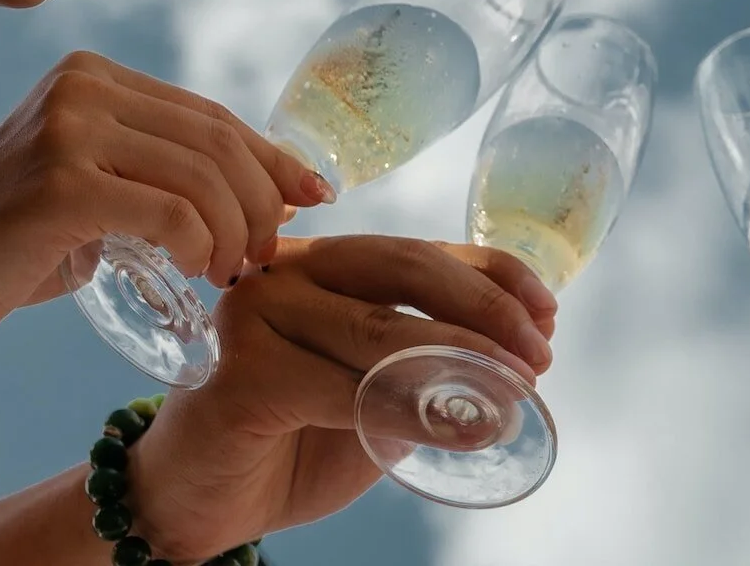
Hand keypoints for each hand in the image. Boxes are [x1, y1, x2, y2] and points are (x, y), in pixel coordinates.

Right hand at [0, 53, 331, 345]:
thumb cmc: (14, 243)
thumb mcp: (97, 188)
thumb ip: (163, 174)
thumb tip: (273, 190)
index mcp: (93, 76)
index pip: (209, 113)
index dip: (271, 156)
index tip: (313, 194)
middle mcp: (82, 86)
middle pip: (215, 140)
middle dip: (262, 200)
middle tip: (269, 253)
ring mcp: (68, 129)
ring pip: (201, 176)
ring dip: (236, 231)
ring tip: (233, 271)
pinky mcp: (60, 183)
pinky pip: (169, 212)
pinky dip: (201, 245)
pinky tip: (200, 271)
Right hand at [128, 237, 557, 557]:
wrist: (201, 500)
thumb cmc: (292, 440)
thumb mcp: (375, 392)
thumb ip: (429, 365)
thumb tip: (524, 356)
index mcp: (324, 262)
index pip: (421, 250)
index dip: (493, 274)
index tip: (549, 313)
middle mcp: (286, 271)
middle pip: (404, 269)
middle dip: (487, 310)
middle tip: (539, 356)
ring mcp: (256, 314)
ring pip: (381, 331)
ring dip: (462, 364)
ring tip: (515, 396)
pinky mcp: (241, 373)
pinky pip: (345, 390)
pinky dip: (413, 411)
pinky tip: (464, 431)